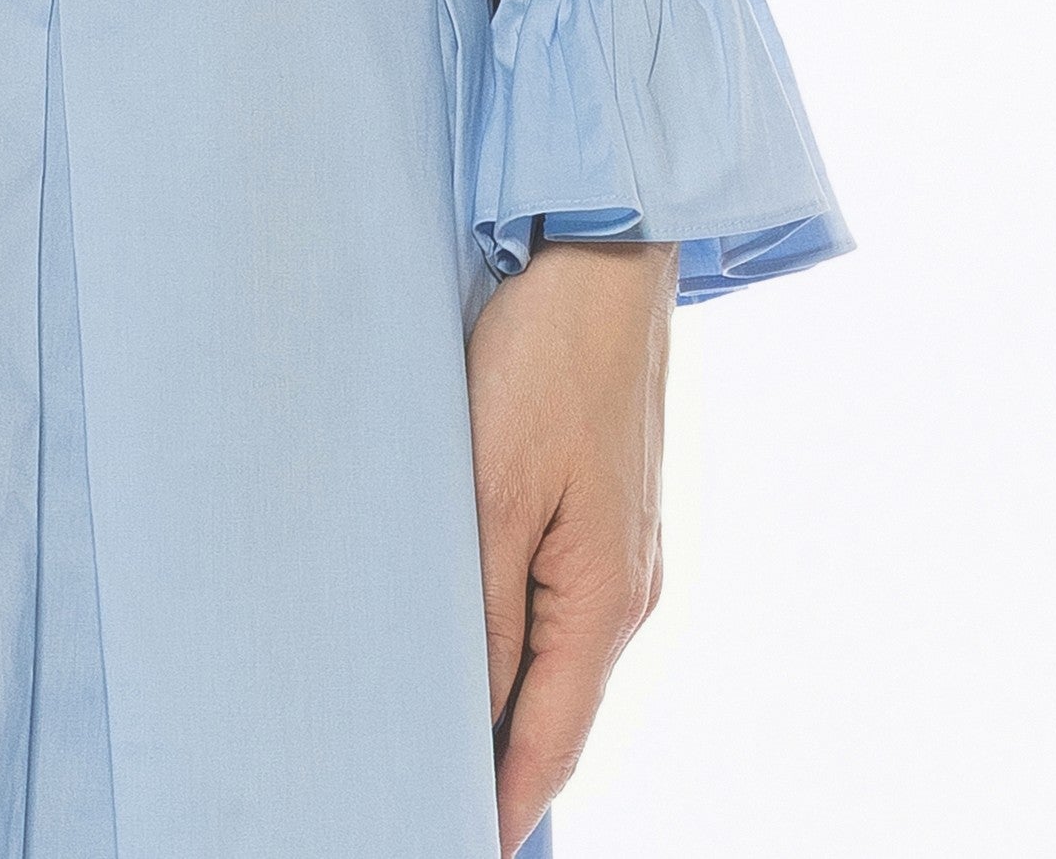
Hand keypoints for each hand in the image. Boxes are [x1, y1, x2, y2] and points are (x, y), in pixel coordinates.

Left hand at [465, 234, 675, 851]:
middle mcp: (626, 590)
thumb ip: (484, 606)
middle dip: (502, 764)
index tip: (461, 844)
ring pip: (556, 657)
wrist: (603, 257)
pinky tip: (474, 643)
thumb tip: (474, 708)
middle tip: (429, 795)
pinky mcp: (604, 510)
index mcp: (605, 600)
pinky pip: (559, 604)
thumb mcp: (495, 487)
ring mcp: (622, 550)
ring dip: (507, 701)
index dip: (505, 805)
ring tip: (437, 740)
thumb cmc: (546, 358)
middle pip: (558, 710)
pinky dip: (518, 641)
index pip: (552, 742)